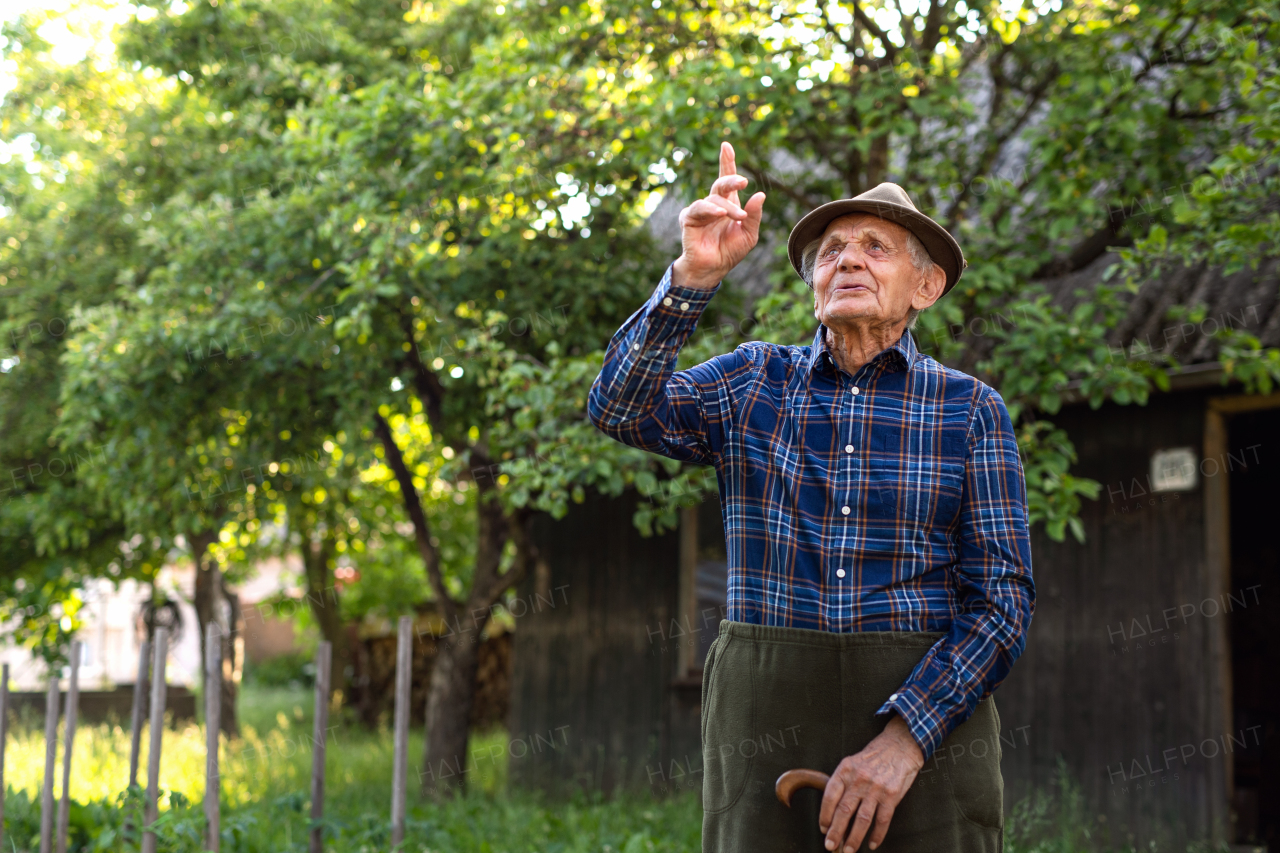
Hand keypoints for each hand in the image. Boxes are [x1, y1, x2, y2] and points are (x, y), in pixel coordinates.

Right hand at [671, 141, 765, 289]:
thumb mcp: (749, 234)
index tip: (727, 145)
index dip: (727, 162)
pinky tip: (719, 214)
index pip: (728, 179)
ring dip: (728, 207)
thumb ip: (754, 215)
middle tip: (744, 181)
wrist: (713, 268)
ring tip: (738, 216)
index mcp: (728, 204)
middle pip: (721, 183)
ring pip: (714, 199)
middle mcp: (713, 204)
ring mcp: (700, 210)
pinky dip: (710, 210)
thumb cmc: (730, 251)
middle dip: (732, 179)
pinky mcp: (689, 219)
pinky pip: (699, 208)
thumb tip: (761, 194)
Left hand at [819, 715, 924, 851]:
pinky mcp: (891, 795)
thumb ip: (843, 782)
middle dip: (836, 832)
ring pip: (862, 819)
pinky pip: (882, 820)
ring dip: (854, 838)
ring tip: (849, 850)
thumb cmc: (874, 756)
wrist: (900, 746)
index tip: (823, 829)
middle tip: (830, 846)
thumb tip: (833, 810)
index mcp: (845, 770)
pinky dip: (877, 835)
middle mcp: (859, 779)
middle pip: (844, 811)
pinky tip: (872, 843)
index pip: (830, 796)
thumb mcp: (852, 762)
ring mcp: (876, 788)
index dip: (824, 815)